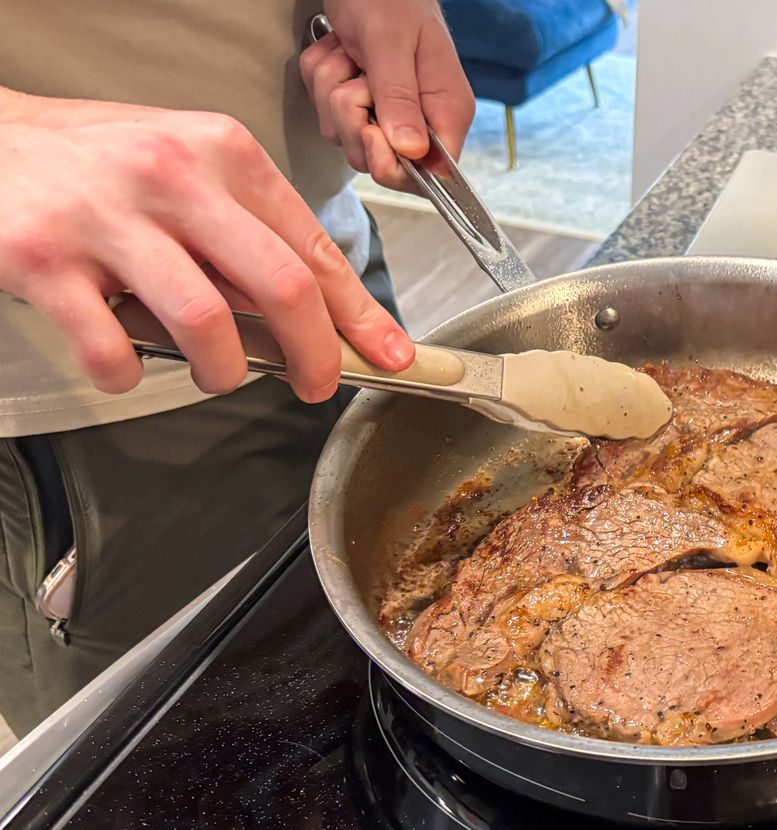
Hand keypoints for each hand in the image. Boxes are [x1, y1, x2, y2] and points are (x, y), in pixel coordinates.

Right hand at [0, 89, 413, 399]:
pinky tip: (129, 363)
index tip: (388, 353)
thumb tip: (316, 313)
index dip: (360, 314)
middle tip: (315, 385)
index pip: (314, 247)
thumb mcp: (190, 169)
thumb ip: (248, 233)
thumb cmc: (100, 163)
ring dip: (225, 372)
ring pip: (207, 325)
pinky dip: (131, 375)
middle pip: (281, 287)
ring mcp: (106, 218)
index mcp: (222, 152)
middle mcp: (172, 176)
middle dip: (316, 355)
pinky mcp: (43, 261)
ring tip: (217, 373)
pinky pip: (113, 350)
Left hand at [300, 0, 474, 190]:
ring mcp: (390, 114)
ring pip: (346, 136)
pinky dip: (322, 81)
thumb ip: (399, 98)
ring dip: (332, 92)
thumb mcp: (390, 45)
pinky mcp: (362, 103)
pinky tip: (340, 53)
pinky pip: (328, 114)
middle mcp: (422, 120)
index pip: (431, 175)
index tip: (371, 130)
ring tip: (349, 55)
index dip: (394, 164)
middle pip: (378, 160)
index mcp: (446, 111)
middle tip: (358, 77)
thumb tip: (411, 152)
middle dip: (352, 118)